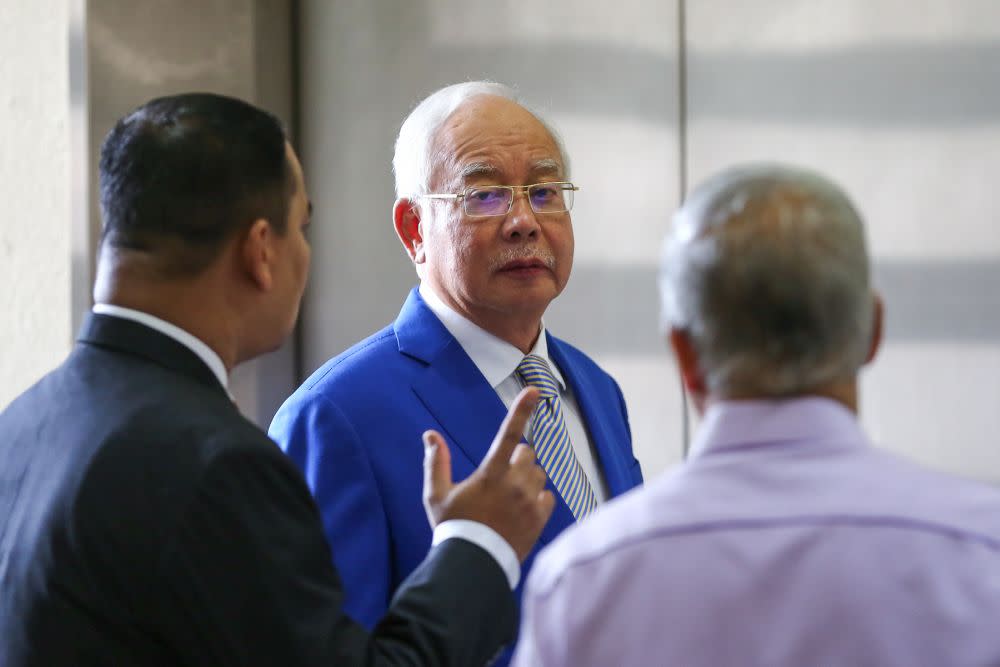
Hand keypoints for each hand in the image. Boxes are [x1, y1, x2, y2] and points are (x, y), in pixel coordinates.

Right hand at [422, 387, 554, 561]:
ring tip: (508, 497)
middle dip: (517, 458)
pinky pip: (548, 496)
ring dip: (527, 478)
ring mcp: (530, 502)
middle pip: (528, 453)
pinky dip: (538, 498)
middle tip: (500, 476)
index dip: (521, 410)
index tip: (533, 390)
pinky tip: (521, 510)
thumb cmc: (453, 529)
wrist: (473, 567)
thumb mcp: (436, 496)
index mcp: (490, 474)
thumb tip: (430, 435)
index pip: (508, 434)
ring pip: (538, 473)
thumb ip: (435, 463)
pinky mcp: (540, 519)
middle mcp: (515, 484)